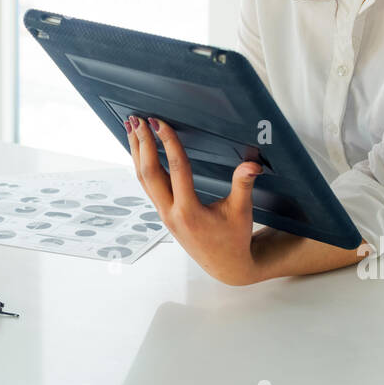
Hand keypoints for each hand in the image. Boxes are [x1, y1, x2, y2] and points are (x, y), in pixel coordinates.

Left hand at [124, 114, 263, 285]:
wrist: (225, 266)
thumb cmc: (234, 238)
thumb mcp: (242, 212)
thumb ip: (243, 185)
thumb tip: (252, 164)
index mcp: (190, 212)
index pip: (177, 170)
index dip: (168, 143)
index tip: (160, 123)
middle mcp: (171, 213)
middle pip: (150, 174)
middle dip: (142, 144)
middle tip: (137, 119)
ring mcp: (163, 213)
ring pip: (143, 179)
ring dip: (136, 152)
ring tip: (131, 127)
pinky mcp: (163, 213)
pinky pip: (147, 186)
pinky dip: (141, 164)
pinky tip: (139, 150)